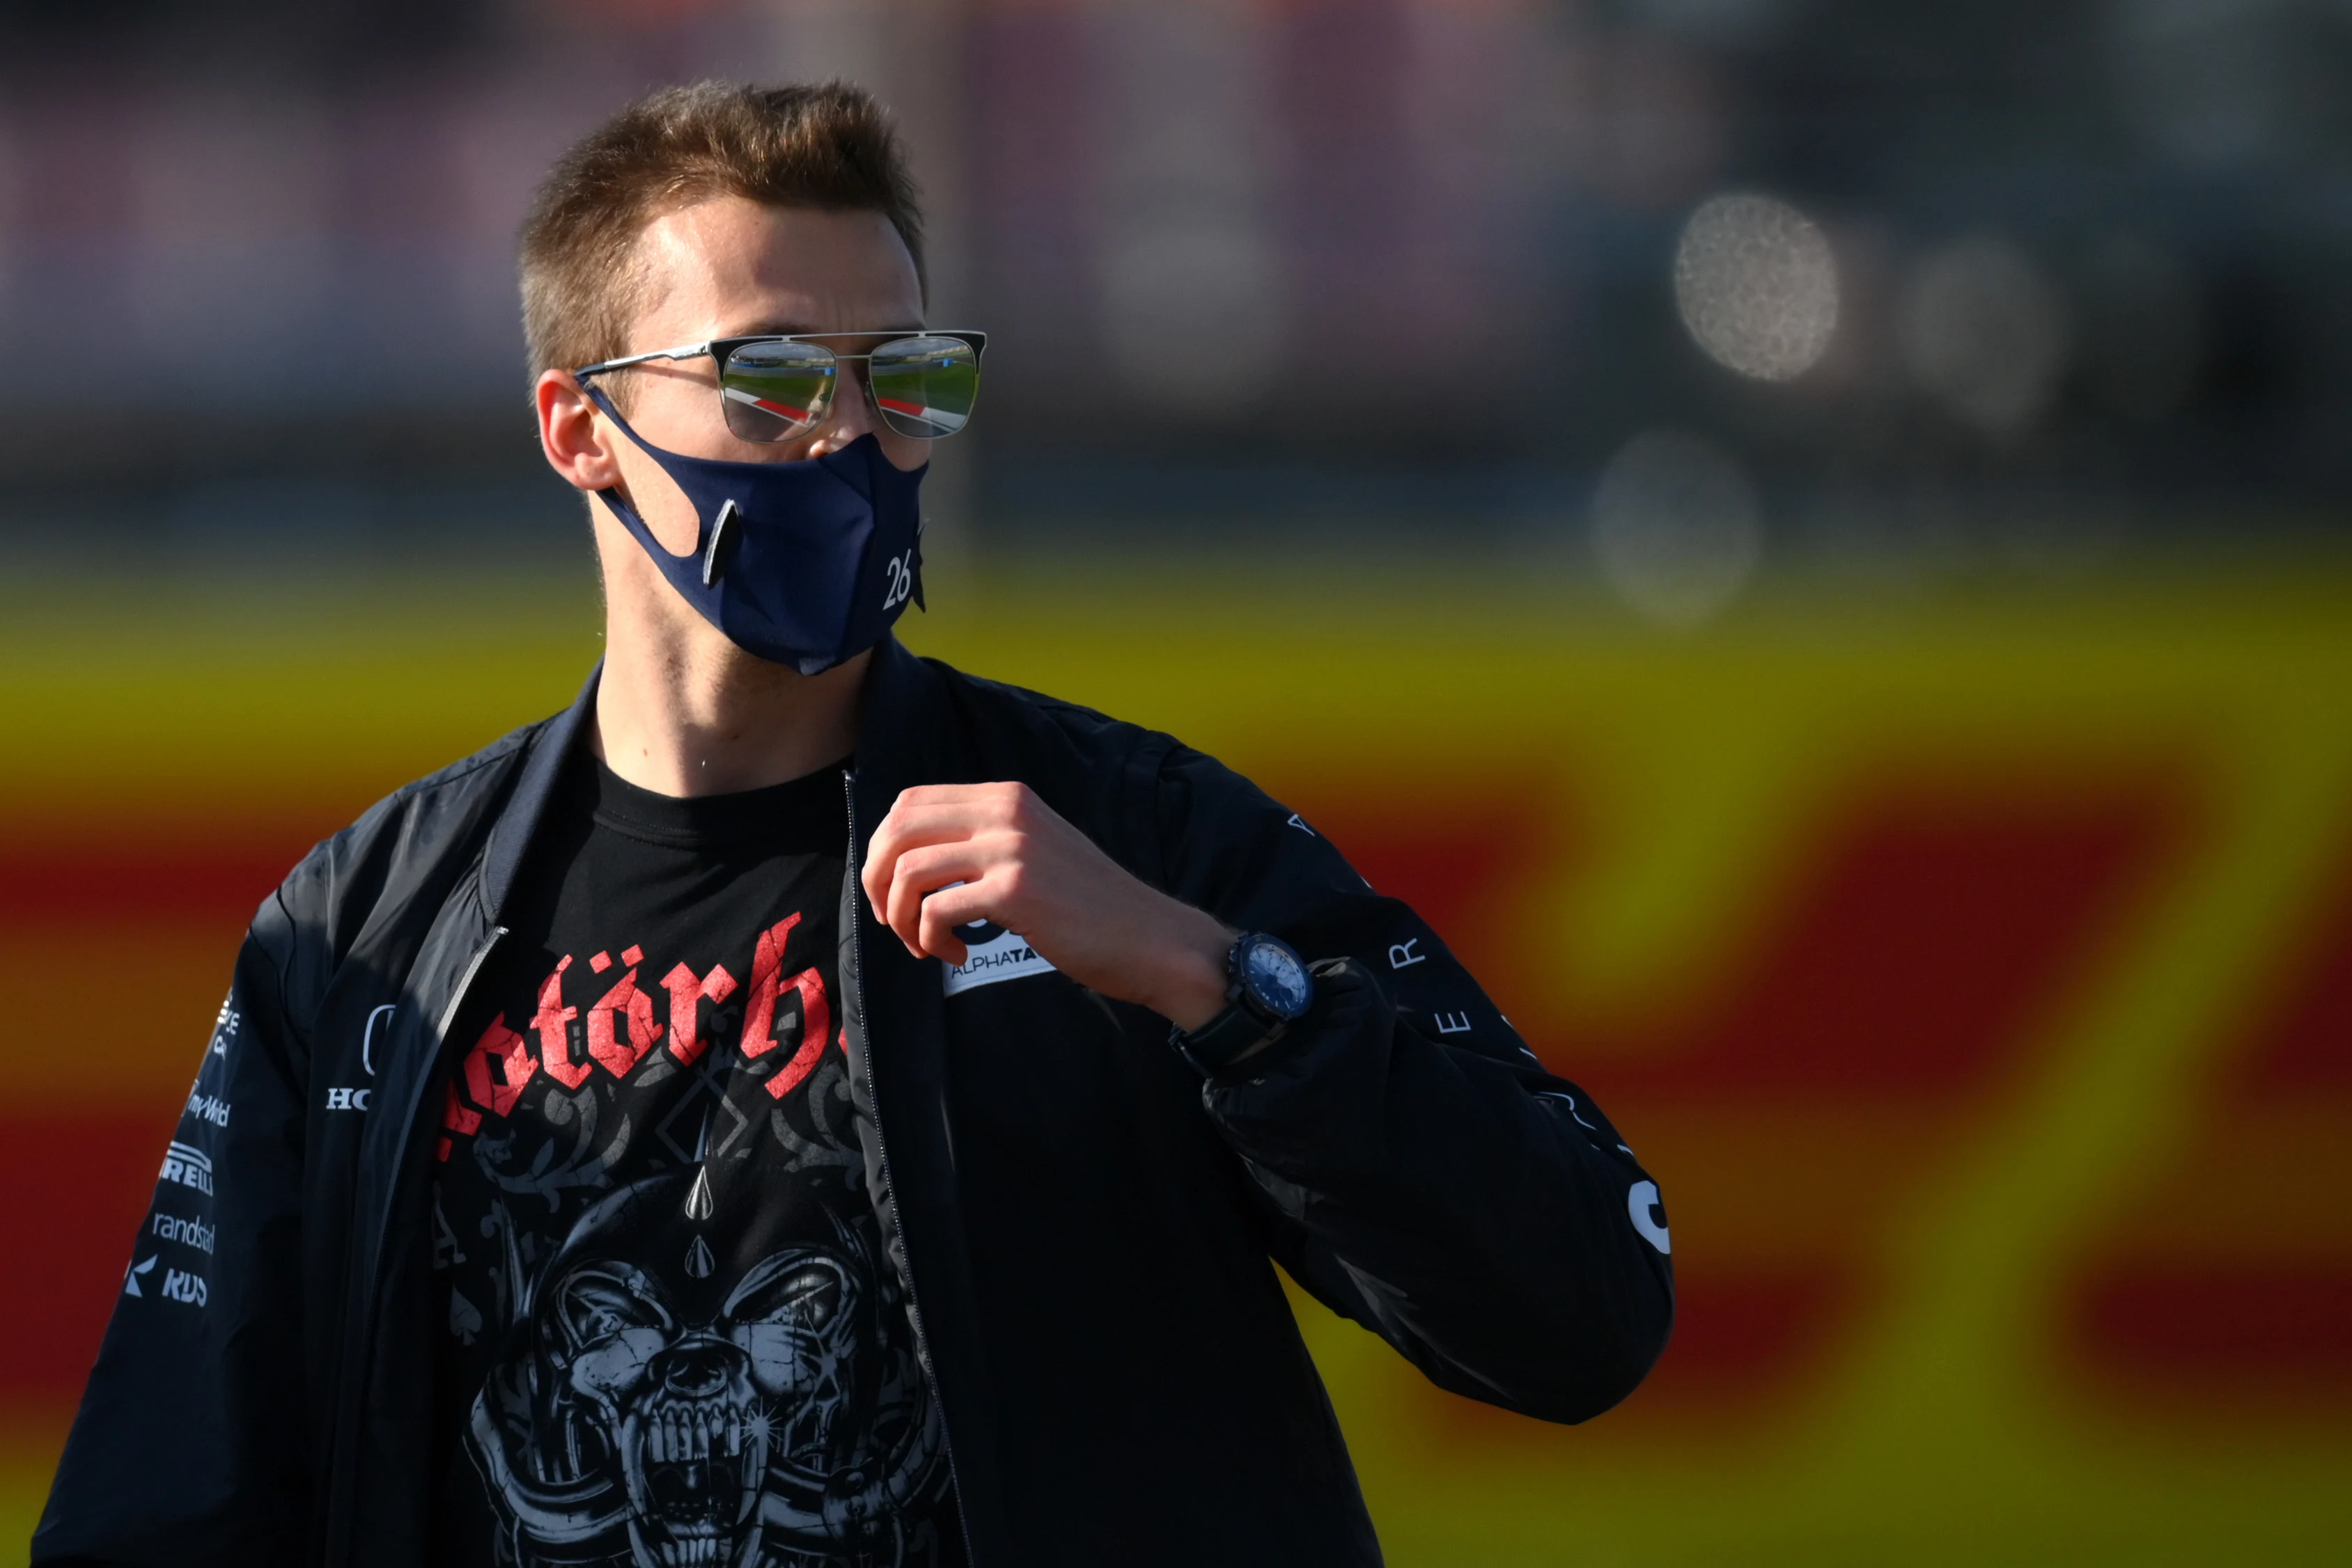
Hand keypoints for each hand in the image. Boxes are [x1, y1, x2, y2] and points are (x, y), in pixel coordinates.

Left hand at [860, 782, 1233, 1029]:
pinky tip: (958, 954)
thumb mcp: (1036, 850)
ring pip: (909, 871)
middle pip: (898, 829)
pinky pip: (937, 911)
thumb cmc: (1090, 906)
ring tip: (925, 945)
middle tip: (892, 920)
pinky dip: (931, 939)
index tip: (892, 890)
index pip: (911, 802)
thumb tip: (913, 861)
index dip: (883, 847)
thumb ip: (985, 841)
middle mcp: (1007, 812)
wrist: (1149, 938)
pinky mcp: (1016, 892)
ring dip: (901, 917)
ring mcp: (1012, 849)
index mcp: (1007, 798)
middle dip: (877, 880)